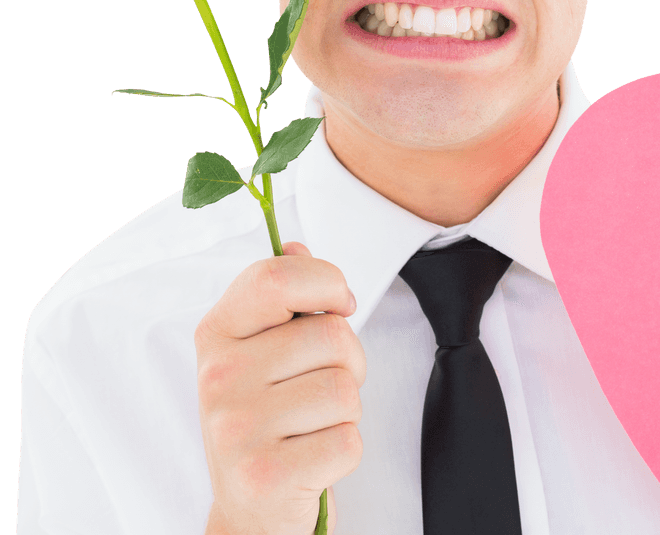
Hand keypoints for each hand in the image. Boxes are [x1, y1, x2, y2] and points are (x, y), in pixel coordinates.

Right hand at [196, 242, 364, 534]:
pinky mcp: (265, 474)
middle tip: (318, 387)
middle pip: (331, 334)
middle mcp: (218, 377)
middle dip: (348, 361)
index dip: (326, 282)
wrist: (251, 513)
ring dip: (346, 410)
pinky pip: (349, 440)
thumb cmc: (268, 420)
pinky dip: (344, 452)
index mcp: (217, 335)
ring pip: (345, 387)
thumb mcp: (263, 352)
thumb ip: (281, 297)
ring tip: (312, 425)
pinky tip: (311, 459)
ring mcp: (236, 427)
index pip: (277, 277)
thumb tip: (295, 245)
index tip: (338, 305)